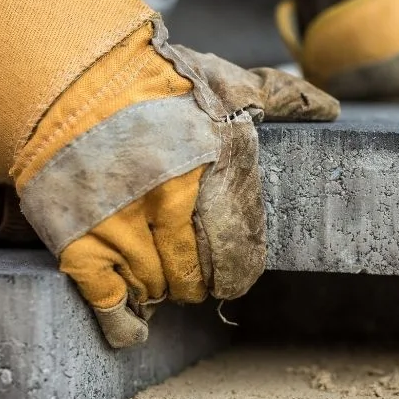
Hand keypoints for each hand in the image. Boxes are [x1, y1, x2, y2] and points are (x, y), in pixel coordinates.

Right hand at [0, 0, 337, 346]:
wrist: (66, 71)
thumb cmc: (153, 75)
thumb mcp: (226, 79)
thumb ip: (282, 99)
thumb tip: (332, 109)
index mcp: (217, 172)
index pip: (241, 250)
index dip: (238, 270)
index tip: (234, 275)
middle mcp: (175, 203)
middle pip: (199, 277)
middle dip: (199, 282)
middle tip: (194, 279)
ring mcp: (126, 226)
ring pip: (158, 289)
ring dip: (162, 291)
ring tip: (159, 282)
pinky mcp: (79, 240)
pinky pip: (109, 301)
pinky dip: (123, 321)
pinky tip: (134, 327)